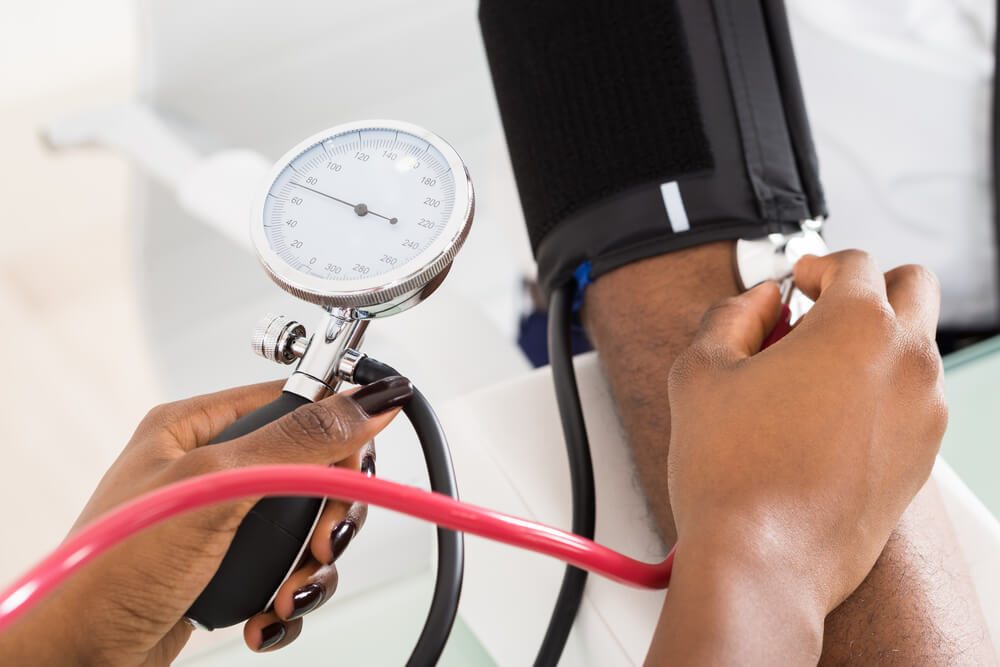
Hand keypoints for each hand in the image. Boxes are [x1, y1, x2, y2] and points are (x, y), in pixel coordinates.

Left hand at [0, 377, 411, 665]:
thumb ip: (297, 441)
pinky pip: (288, 571)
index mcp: (197, 427)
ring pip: (307, 529)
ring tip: (288, 595)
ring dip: (310, 569)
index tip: (357, 472)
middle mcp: (214, 469)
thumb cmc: (110, 571)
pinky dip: (290, 598)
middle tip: (319, 545)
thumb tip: (370, 400)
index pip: (295, 404)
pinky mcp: (227, 567)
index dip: (337, 434)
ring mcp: (222, 521)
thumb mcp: (216, 489)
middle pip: (313, 472)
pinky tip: (268, 615)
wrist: (75, 661)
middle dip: (327, 519)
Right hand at [650, 251, 945, 661]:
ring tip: (810, 374)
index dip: (814, 265)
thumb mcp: (701, 371)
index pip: (850, 262)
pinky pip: (912, 400)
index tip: (796, 283)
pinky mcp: (922, 457)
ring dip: (873, 341)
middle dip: (865, 288)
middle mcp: (906, 362)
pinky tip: (824, 419)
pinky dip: (880, 391)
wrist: (763, 560)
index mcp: (857, 326)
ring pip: (915, 346)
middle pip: (911, 287)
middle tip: (820, 310)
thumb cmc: (733, 474)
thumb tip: (760, 303)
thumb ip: (732, 315)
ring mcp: (923, 412)